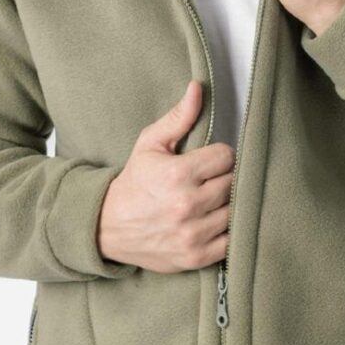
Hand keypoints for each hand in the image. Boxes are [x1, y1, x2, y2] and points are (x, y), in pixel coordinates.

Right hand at [97, 80, 234, 272]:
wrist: (108, 226)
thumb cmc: (134, 182)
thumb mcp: (150, 144)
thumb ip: (178, 117)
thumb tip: (199, 88)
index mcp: (178, 174)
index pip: (226, 156)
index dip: (219, 156)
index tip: (209, 160)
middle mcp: (187, 205)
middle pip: (234, 183)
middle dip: (224, 178)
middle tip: (210, 179)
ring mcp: (193, 234)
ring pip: (236, 211)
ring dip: (228, 204)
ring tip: (212, 199)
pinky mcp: (196, 257)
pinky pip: (231, 241)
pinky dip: (227, 231)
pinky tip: (213, 221)